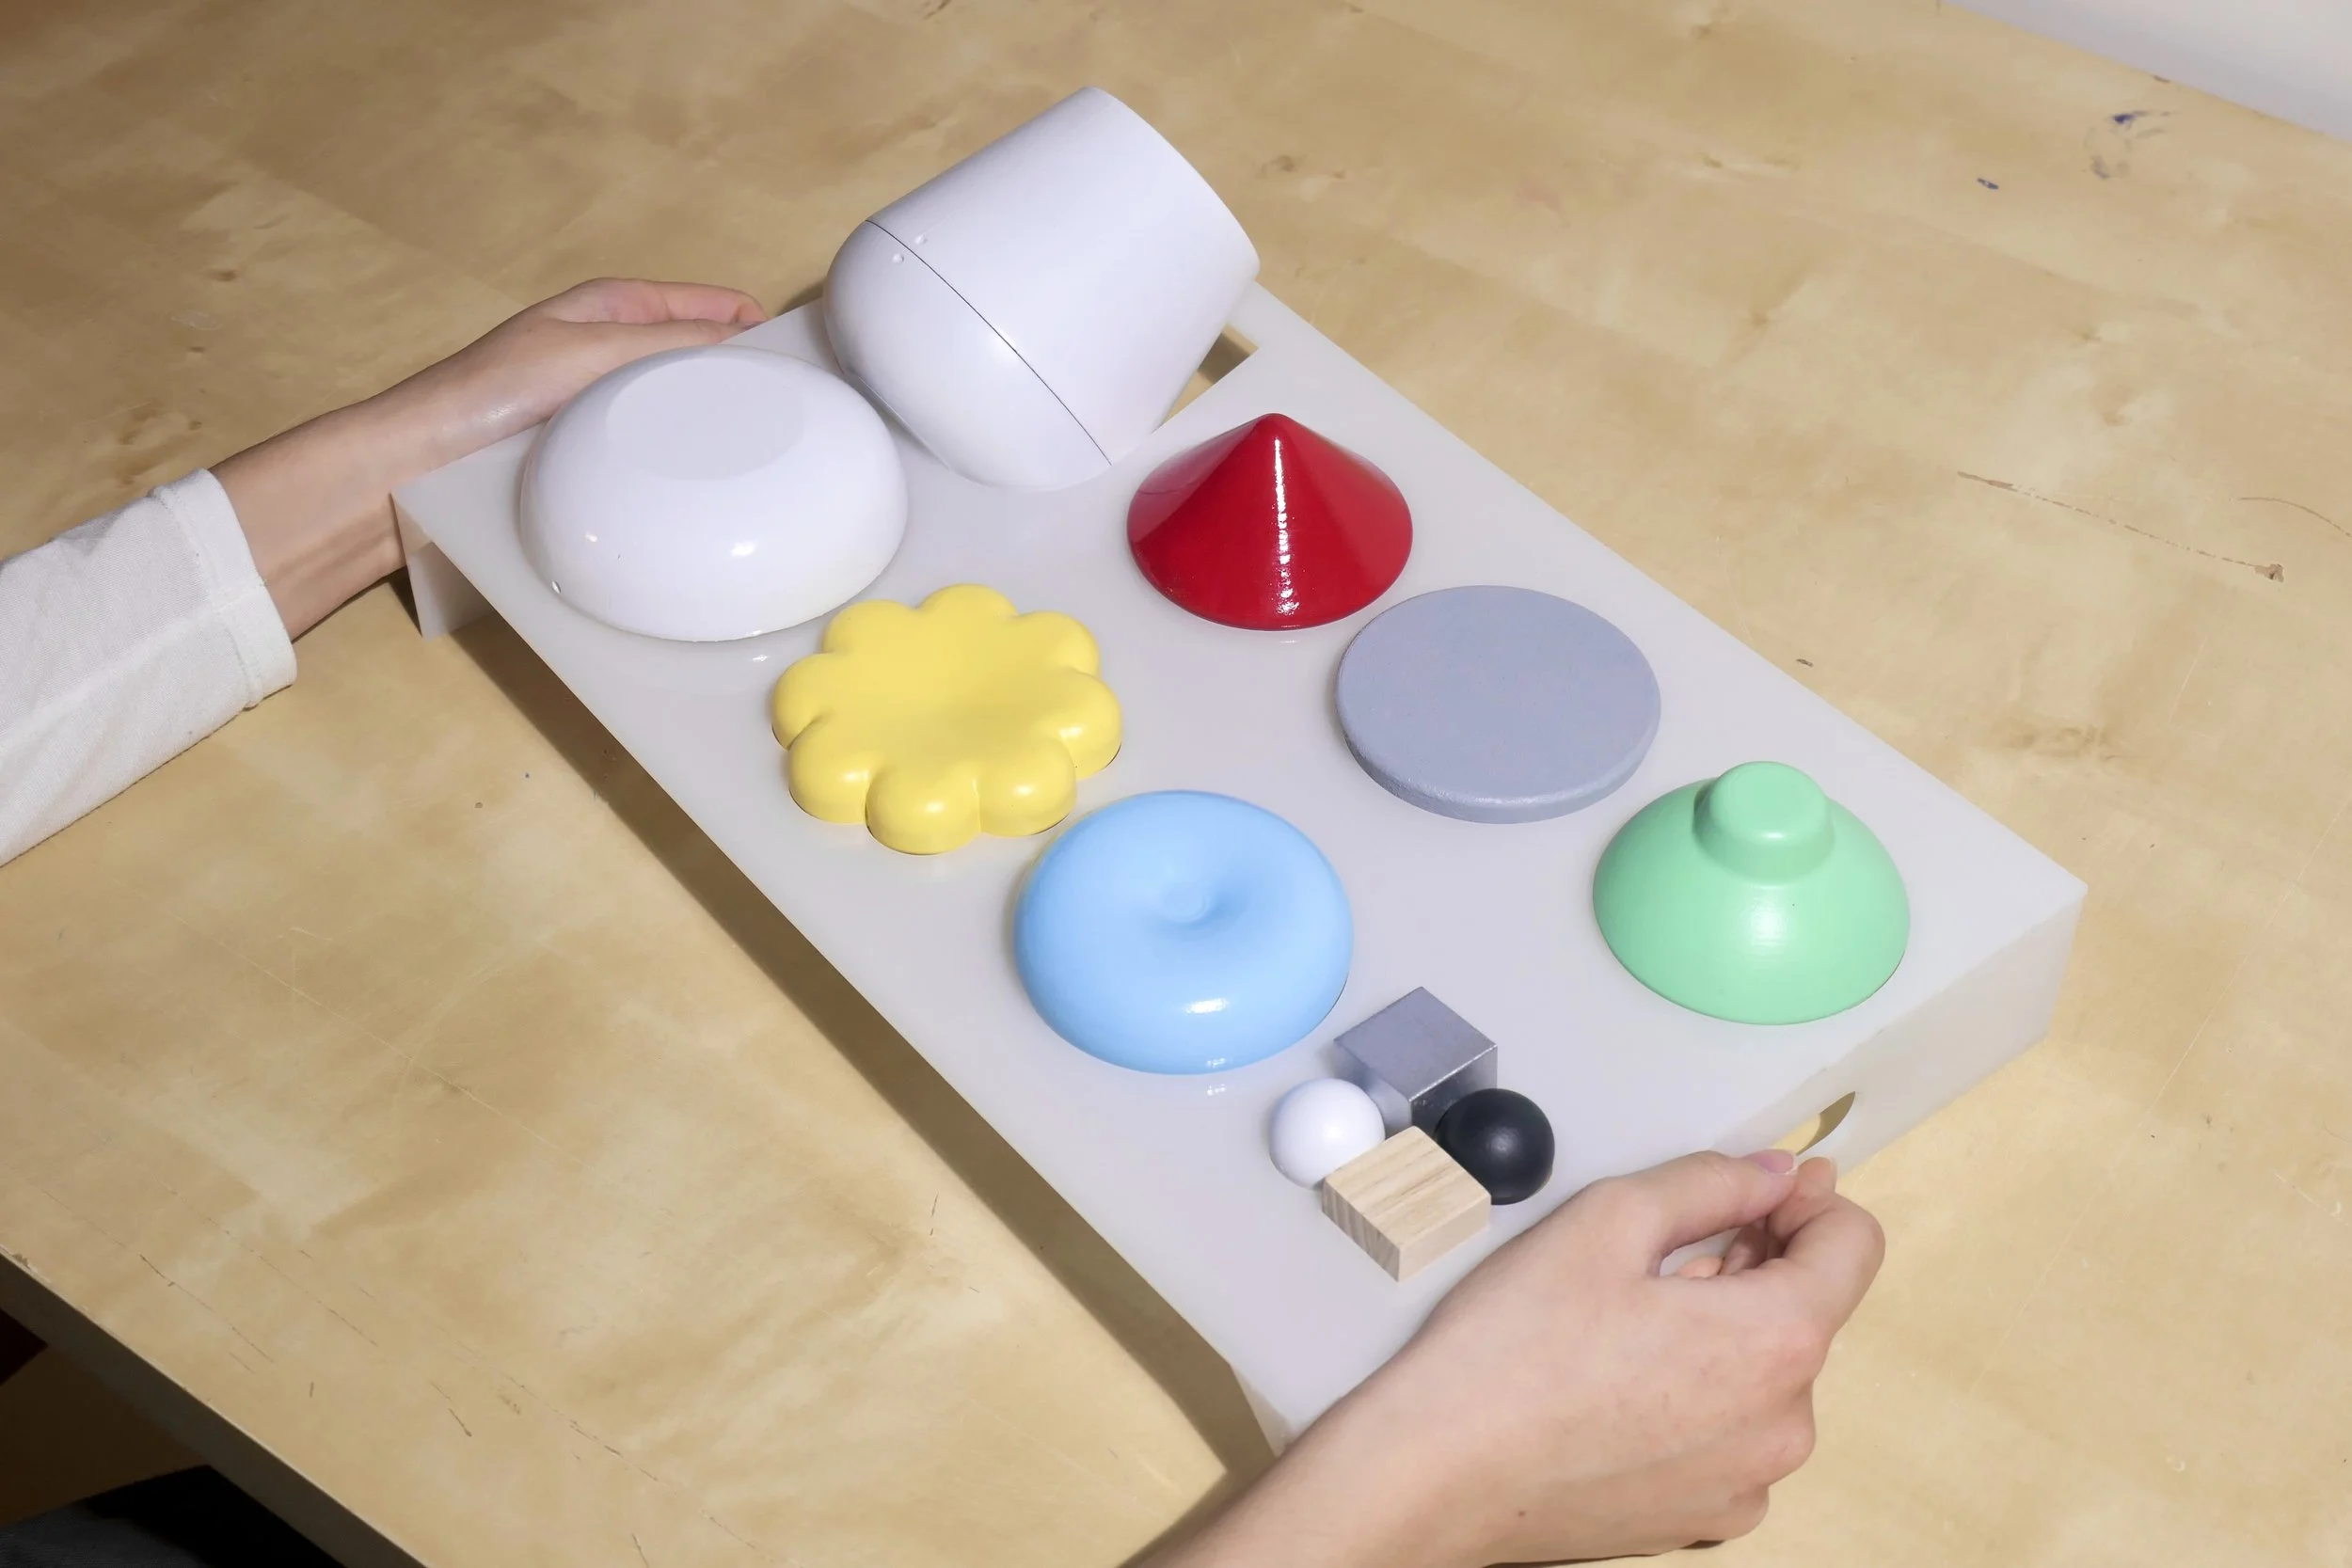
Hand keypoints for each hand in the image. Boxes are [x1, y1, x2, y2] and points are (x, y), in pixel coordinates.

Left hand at [217, 278, 765, 638]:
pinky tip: (700, 487)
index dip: (754, 324)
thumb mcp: (592, 350)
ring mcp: (598, 406)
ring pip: (674, 409)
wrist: (418, 466)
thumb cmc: (494, 394)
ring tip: (757, 454)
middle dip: (740, 379)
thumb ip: (673, 344)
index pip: (708, 305)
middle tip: (794, 415)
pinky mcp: (586, 455)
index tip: (807, 359)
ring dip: (708, 426)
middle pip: (697, 358)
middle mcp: (609, 350)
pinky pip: (648, 452)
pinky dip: (675, 462)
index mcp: (610, 306)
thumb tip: (751, 350)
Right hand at [1153, 1151, 1882, 1566]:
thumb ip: (1709, 1183)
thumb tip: (1774, 1175)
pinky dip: (1697, 1398)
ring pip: (1764, 1378)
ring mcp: (1748, 1483)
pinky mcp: (1705, 1520)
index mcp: (1776, 1340)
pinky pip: (1729, 1436)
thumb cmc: (1512, 1348)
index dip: (1811, 1201)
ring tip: (1631, 1316)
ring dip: (1723, 1332)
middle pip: (1807, 1312)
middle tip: (1669, 1243)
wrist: (1439, 1472)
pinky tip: (1622, 1380)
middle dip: (1755, 1264)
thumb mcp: (1604, 1220)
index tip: (1766, 1188)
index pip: (1854, 1246)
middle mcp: (1785, 1424)